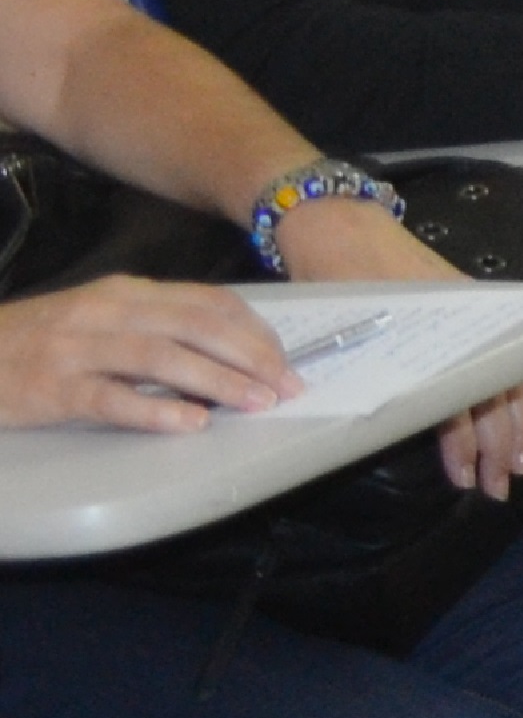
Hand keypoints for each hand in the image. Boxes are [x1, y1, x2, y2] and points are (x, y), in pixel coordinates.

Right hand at [0, 277, 297, 437]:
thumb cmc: (40, 341)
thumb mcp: (102, 319)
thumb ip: (157, 329)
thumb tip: (227, 355)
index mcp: (126, 293)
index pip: (208, 303)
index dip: (255, 332)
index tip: (287, 360)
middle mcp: (106, 312)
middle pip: (195, 326)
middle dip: (251, 356)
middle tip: (288, 386)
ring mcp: (77, 348)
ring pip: (161, 357)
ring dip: (217, 380)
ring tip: (256, 403)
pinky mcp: (52, 388)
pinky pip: (110, 398)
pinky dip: (154, 411)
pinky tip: (190, 424)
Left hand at [261, 203, 522, 493]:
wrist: (338, 224)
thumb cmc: (331, 277)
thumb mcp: (341, 331)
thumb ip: (366, 378)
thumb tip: (382, 431)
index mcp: (430, 341)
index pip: (461, 403)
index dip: (468, 446)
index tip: (467, 480)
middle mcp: (462, 330)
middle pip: (497, 397)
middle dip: (504, 447)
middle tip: (501, 487)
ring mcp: (474, 317)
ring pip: (513, 378)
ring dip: (522, 425)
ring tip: (520, 462)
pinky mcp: (474, 307)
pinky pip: (519, 347)